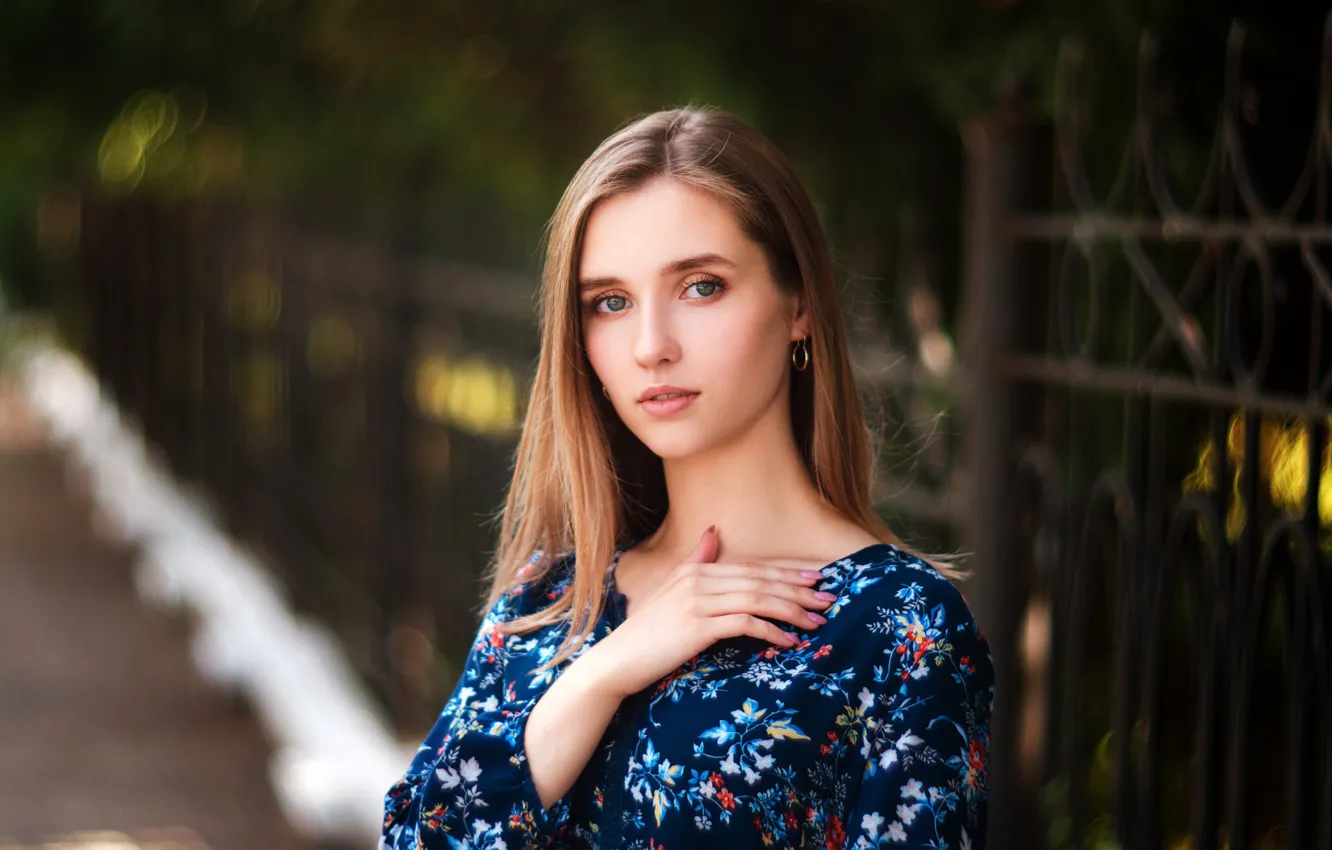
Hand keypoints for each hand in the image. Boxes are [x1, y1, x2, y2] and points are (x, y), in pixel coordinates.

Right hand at [582, 526, 833, 699]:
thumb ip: (696, 559)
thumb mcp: (672, 589)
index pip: (752, 567)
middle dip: (799, 589)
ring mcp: (698, 602)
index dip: (787, 572)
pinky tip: (789, 641)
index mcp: (696, 568)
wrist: (618, 659)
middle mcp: (699, 579)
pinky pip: (745, 624)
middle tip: (828, 598)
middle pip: (760, 580)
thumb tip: (713, 531)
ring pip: (758, 599)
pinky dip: (771, 630)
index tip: (816, 578)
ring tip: (817, 621)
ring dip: (792, 610)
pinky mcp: (698, 627)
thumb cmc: (648, 630)